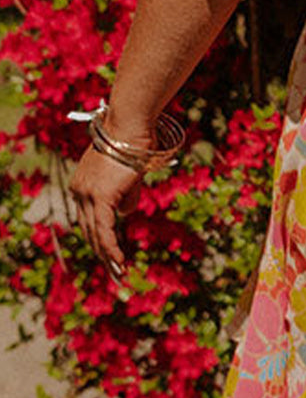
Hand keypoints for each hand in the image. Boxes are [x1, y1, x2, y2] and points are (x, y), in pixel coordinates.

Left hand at [69, 146, 141, 279]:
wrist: (129, 125)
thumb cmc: (133, 142)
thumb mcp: (127, 172)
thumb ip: (124, 194)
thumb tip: (123, 214)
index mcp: (81, 183)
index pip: (87, 217)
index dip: (97, 237)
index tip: (107, 252)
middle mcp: (79, 190)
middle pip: (87, 229)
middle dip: (101, 251)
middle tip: (113, 269)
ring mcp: (87, 194)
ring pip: (95, 233)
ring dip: (107, 255)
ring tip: (118, 272)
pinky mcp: (100, 197)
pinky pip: (104, 229)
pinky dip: (111, 248)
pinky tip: (119, 261)